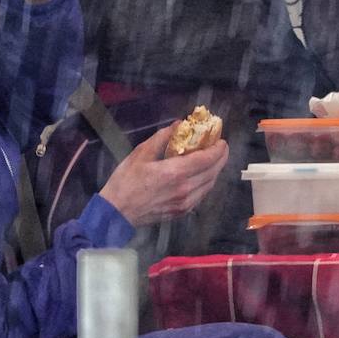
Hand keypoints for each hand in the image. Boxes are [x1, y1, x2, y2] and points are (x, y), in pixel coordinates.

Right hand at [99, 125, 228, 227]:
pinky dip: (206, 183)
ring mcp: (185, 203)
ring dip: (215, 170)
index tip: (221, 140)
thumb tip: (178, 125)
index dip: (218, 149)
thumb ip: (161, 138)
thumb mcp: (140, 154)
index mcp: (175, 172)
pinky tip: (202, 176)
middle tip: (220, 147)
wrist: (117, 212)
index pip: (207, 159)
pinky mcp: (182, 212)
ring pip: (210, 184)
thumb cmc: (126, 181)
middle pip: (213, 171)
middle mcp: (185, 189)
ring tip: (212, 159)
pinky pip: (202, 195)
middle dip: (221, 157)